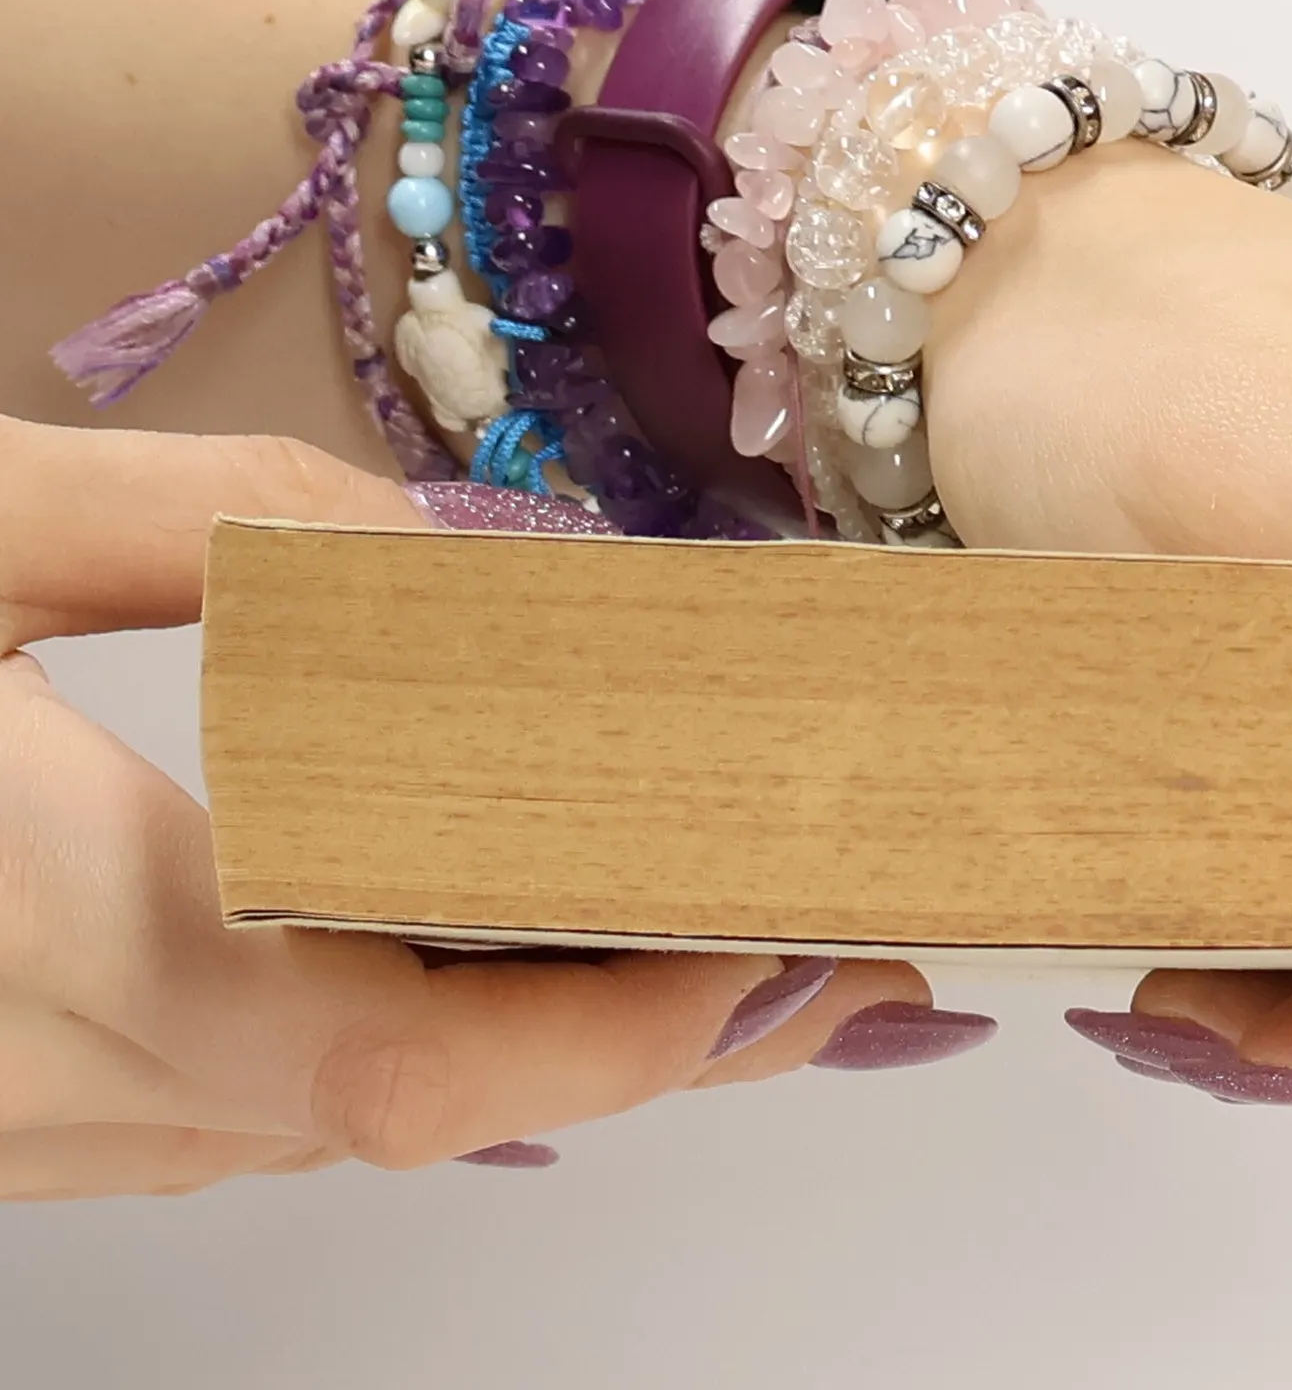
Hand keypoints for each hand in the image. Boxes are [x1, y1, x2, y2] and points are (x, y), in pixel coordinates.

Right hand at [0, 418, 982, 1199]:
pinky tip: (507, 956)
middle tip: (842, 947)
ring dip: (554, 1048)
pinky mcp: (7, 1099)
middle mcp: (45, 1078)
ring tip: (731, 940)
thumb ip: (218, 531)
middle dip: (654, 1041)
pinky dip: (414, 1040)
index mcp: (53, 932)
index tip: (779, 944)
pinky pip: (251, 1109)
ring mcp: (18, 1122)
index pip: (406, 1064)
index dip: (621, 1031)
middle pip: (424, 1117)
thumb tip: (456, 548)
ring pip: (346, 1126)